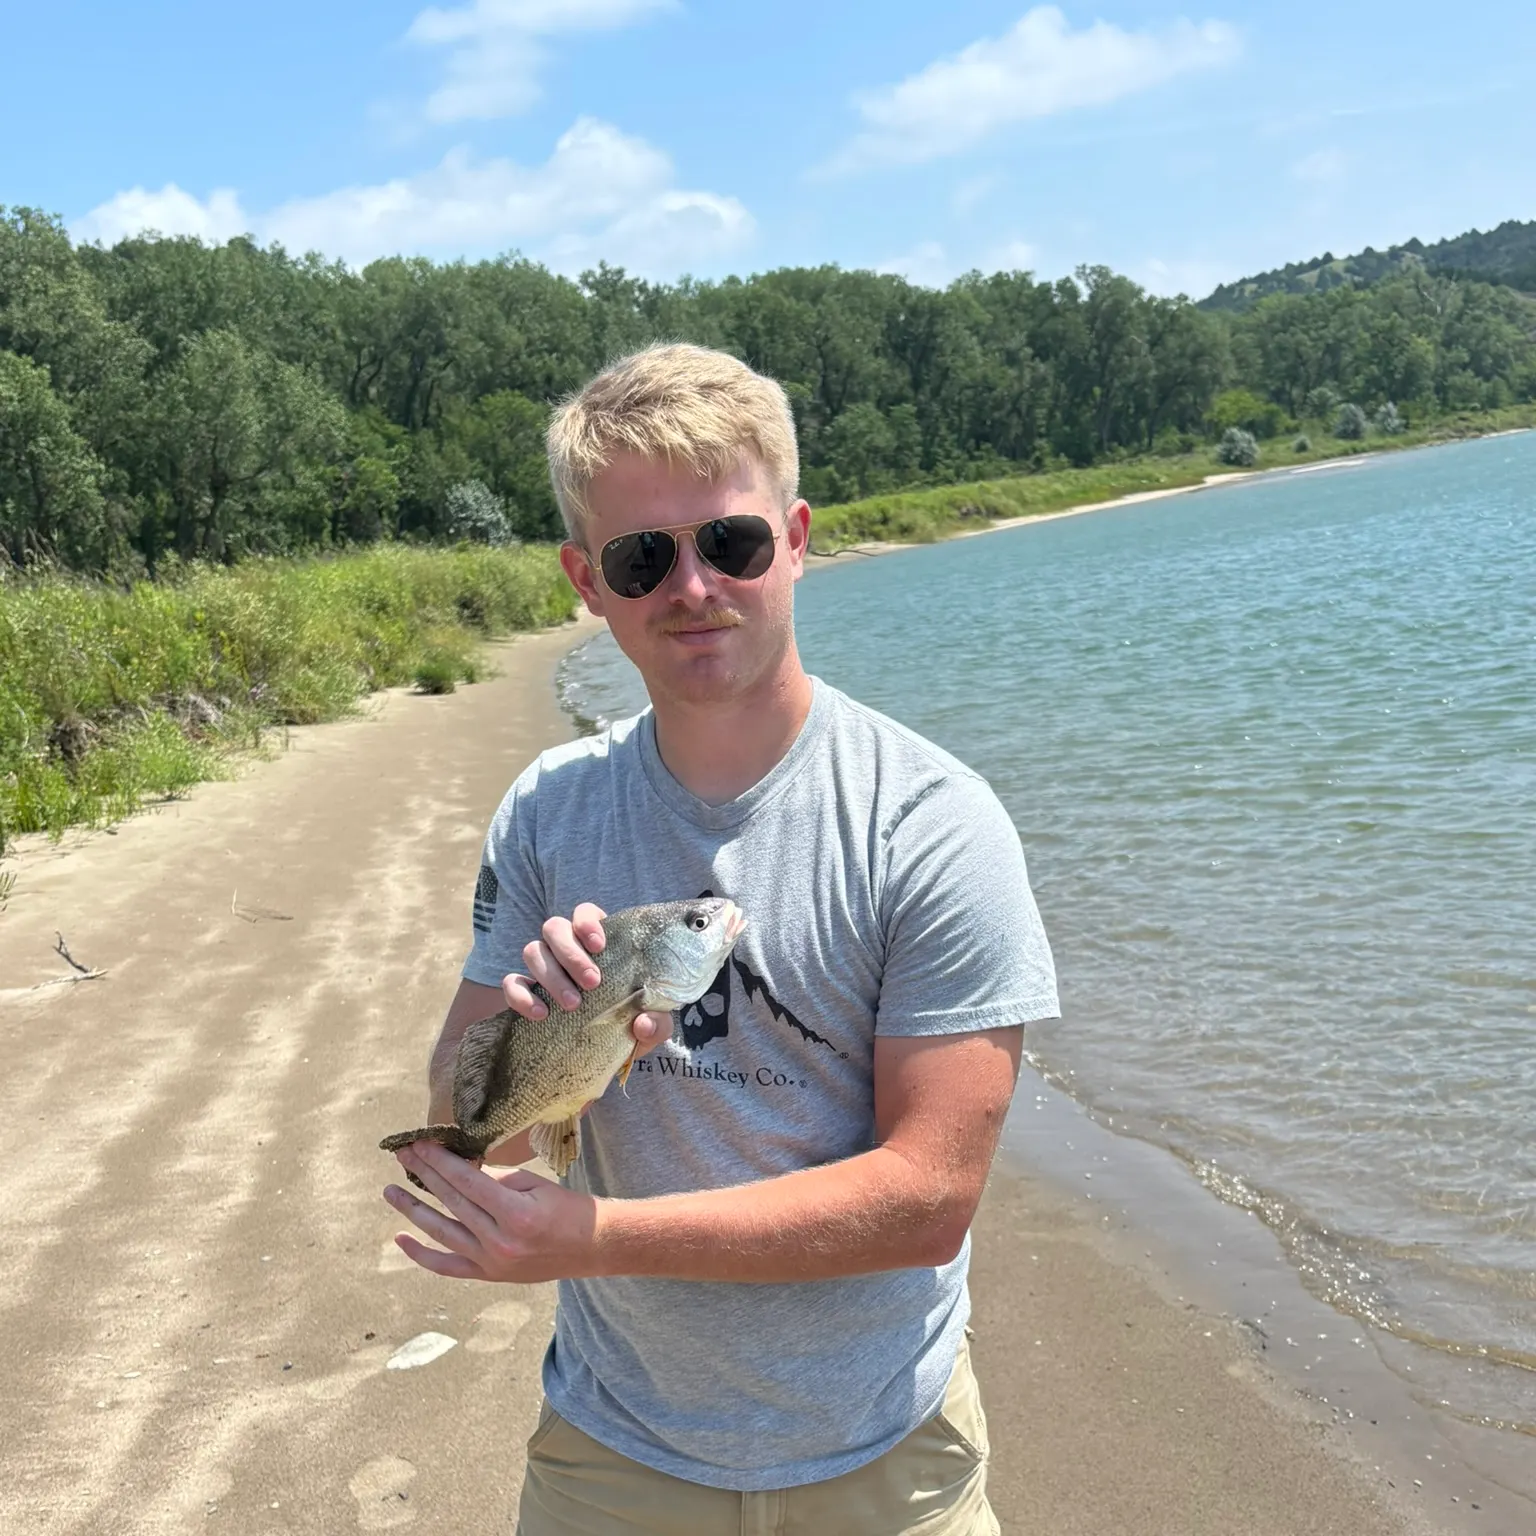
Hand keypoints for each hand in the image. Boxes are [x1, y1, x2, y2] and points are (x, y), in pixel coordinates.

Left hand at [385, 1139, 601, 1282]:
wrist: (591, 1248)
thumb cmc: (567, 1208)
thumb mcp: (535, 1184)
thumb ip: (496, 1179)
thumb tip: (459, 1167)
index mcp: (516, 1214)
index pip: (467, 1181)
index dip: (440, 1160)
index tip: (420, 1143)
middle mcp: (500, 1241)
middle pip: (451, 1202)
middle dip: (424, 1174)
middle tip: (402, 1154)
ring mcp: (491, 1262)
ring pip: (442, 1233)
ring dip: (413, 1210)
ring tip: (390, 1190)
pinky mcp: (488, 1275)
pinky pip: (447, 1266)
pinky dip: (421, 1254)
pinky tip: (400, 1238)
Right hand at [500, 901, 672, 1056]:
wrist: (600, 1056)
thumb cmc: (628, 1026)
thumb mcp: (651, 1026)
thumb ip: (657, 1023)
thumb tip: (643, 1023)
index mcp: (597, 944)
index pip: (584, 913)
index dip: (586, 922)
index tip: (599, 946)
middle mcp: (565, 949)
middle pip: (553, 927)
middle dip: (571, 953)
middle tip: (592, 983)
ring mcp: (542, 969)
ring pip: (532, 950)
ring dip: (551, 975)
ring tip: (573, 1005)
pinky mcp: (522, 993)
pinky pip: (510, 983)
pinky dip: (521, 996)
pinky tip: (540, 1014)